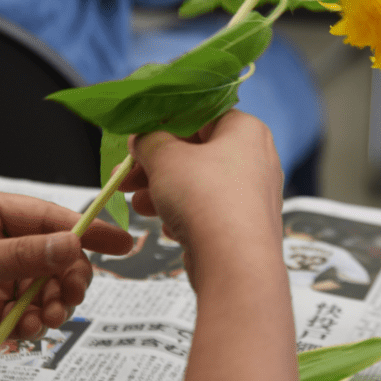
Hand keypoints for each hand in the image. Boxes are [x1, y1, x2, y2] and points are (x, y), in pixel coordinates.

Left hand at [0, 188, 132, 363]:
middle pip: (52, 256)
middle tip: (70, 295)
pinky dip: (31, 325)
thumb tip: (73, 246)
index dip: (86, 229)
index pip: (47, 217)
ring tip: (43, 318)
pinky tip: (24, 332)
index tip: (123, 243)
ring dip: (51, 304)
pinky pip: (22, 316)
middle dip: (68, 276)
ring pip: (41, 289)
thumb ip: (21, 256)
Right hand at [119, 109, 283, 288]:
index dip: (164, 123)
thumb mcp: (165, 157)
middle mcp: (256, 157)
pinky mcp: (244, 225)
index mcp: (245, 129)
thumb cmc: (206, 199)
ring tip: (136, 202)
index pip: (200, 114)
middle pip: (196, 151)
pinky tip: (164, 225)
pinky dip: (182, 213)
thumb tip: (141, 138)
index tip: (137, 136)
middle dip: (155, 163)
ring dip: (161, 190)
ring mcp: (252, 193)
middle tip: (125, 173)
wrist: (236, 265)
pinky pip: (207, 209)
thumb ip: (148, 140)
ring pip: (198, 182)